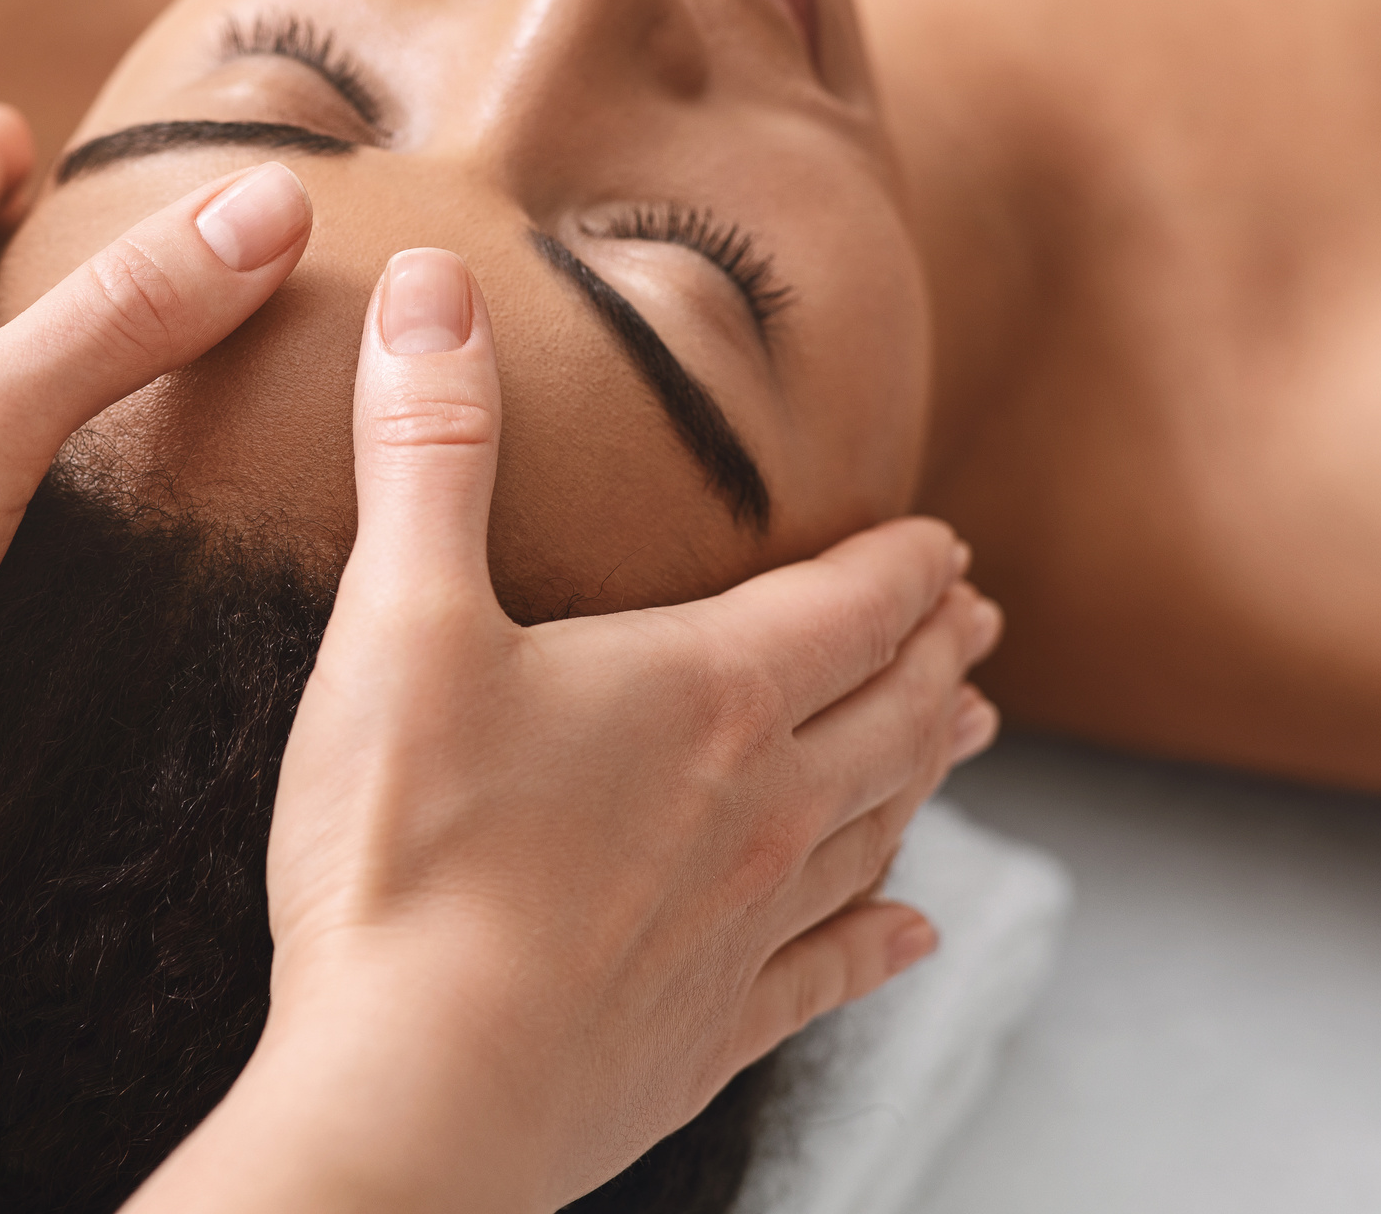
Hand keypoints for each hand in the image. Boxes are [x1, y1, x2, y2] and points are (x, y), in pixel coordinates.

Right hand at [133, 249, 1000, 1213]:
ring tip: (966, 735)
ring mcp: (747, 927)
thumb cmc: (406, 852)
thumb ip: (429, 448)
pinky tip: (919, 935)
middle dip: (935, 655)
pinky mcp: (709, 1030)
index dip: (902, 566)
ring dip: (927, 771)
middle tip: (979, 624)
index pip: (847, 606)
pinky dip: (883, 947)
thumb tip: (438, 288)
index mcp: (707, 694)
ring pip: (877, 828)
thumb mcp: (402, 620)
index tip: (944, 539)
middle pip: (886, 712)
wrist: (416, 1091)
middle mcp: (761, 806)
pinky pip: (830, 976)